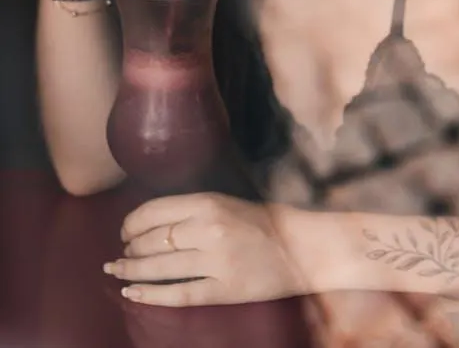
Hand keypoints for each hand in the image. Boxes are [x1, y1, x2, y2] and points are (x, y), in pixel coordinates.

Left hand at [104, 193, 304, 306]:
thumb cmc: (264, 222)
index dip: (132, 223)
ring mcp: (216, 261)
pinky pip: (179, 293)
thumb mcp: (226, 202)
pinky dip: (151, 295)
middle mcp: (209, 229)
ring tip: (116, 271)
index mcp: (209, 202)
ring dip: (132, 270)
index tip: (124, 231)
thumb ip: (192, 210)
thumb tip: (150, 223)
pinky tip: (132, 293)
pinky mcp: (224, 289)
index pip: (155, 211)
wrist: (303, 247)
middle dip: (130, 248)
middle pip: (153, 240)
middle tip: (121, 253)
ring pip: (160, 267)